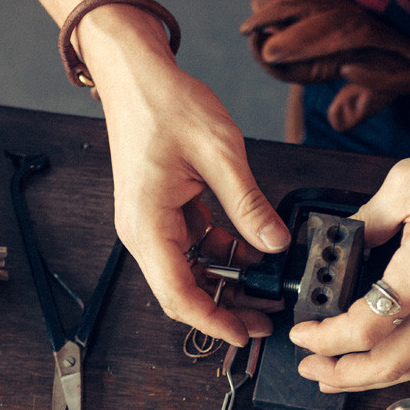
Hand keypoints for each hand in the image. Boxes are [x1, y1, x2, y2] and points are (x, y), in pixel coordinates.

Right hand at [92, 57, 289, 345]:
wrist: (135, 74)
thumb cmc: (163, 103)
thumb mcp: (219, 152)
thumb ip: (249, 203)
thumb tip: (274, 242)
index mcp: (147, 224)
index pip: (178, 294)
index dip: (212, 321)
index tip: (242, 335)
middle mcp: (142, 231)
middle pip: (181, 291)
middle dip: (224, 308)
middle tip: (266, 318)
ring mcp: (149, 223)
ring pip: (188, 272)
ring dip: (225, 282)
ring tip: (266, 289)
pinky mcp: (161, 212)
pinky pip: (191, 247)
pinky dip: (221, 256)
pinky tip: (252, 253)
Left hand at [288, 115, 409, 390]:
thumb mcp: (409, 181)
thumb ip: (368, 219)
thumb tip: (344, 241)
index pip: (365, 326)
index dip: (325, 336)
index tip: (302, 330)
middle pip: (389, 365)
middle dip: (341, 374)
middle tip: (309, 366)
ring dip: (370, 378)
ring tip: (335, 372)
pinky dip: (400, 363)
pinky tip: (380, 355)